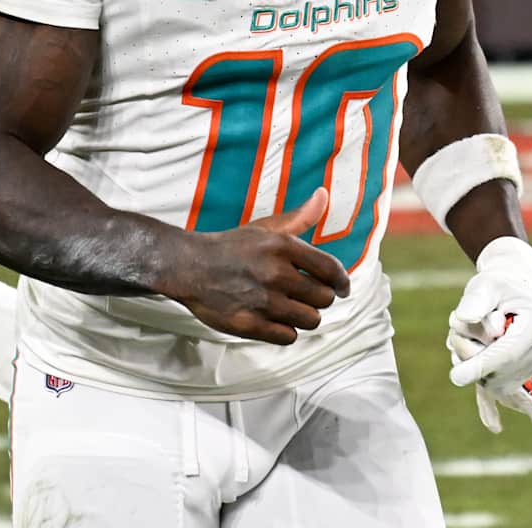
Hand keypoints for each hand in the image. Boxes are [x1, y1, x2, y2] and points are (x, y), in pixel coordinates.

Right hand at [165, 189, 351, 346]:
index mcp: (283, 246)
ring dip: (304, 316)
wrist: (189, 266)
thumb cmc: (232, 247)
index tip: (342, 289)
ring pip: (310, 320)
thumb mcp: (266, 227)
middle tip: (306, 296)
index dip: (342, 282)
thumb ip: (299, 216)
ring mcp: (263, 301)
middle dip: (318, 298)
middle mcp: (276, 273)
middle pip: (323, 298)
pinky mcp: (249, 325)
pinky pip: (288, 337)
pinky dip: (286, 331)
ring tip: (291, 308)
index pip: (331, 270)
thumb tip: (323, 194)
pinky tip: (276, 321)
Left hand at [446, 237, 531, 433]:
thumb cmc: (501, 283)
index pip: (506, 352)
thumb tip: (464, 319)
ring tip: (465, 330)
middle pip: (495, 369)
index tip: (457, 377)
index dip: (481, 364)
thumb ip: (476, 299)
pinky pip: (505, 393)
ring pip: (492, 381)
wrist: (518, 288)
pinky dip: (489, 395)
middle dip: (468, 354)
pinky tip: (490, 420)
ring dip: (471, 361)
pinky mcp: (521, 374)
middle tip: (455, 324)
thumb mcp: (487, 283)